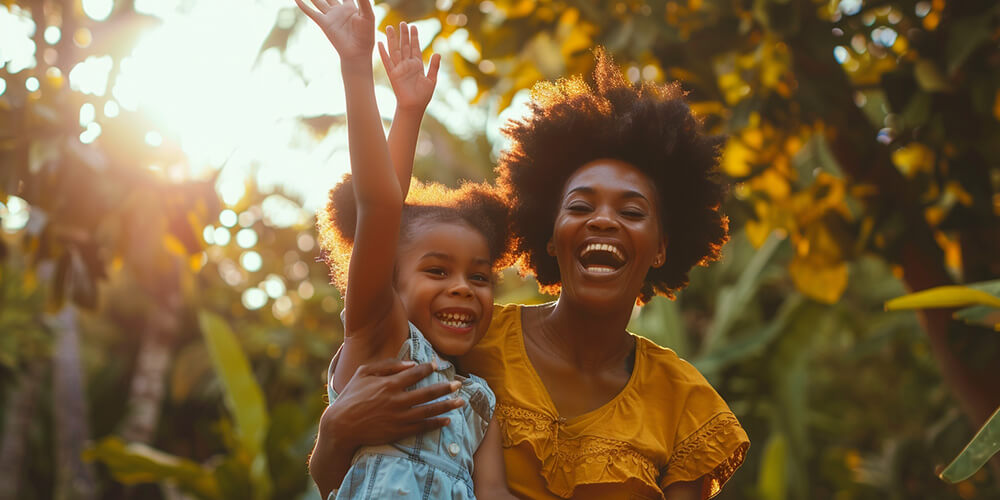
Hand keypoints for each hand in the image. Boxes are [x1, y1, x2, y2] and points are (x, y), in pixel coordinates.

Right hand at [294, 0, 374, 61]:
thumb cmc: (366, 36)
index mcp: (351, 7)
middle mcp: (339, 10)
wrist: (357, 52)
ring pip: (318, 1)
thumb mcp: (368, 16)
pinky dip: (303, 6)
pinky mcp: (324, 23)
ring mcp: (330, 16)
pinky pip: (311, 12)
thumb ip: (364, 2)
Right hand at [320, 358, 463, 448]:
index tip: (437, 366)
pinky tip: (447, 420)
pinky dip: (436, 423)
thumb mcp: (364, 373)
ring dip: (447, 406)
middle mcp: (397, 400)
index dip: (428, 368)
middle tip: (459, 384)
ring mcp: (399, 417)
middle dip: (446, 388)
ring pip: (429, 410)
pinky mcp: (398, 431)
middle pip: (428, 392)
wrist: (341, 426)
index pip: (415, 373)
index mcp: (389, 383)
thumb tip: (410, 363)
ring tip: (461, 402)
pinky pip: (422, 427)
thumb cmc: (351, 396)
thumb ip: (387, 365)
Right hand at [378, 22, 440, 110]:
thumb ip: (434, 66)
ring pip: (395, 50)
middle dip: (404, 34)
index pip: (415, 48)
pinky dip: (383, 53)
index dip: (414, 37)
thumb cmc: (423, 96)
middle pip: (405, 46)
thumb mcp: (432, 79)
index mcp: (417, 65)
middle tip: (403, 23)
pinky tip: (380, 43)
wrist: (415, 106)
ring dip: (392, 39)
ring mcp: (399, 68)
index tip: (413, 26)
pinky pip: (387, 62)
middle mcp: (407, 64)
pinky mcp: (393, 74)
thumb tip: (438, 53)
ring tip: (390, 27)